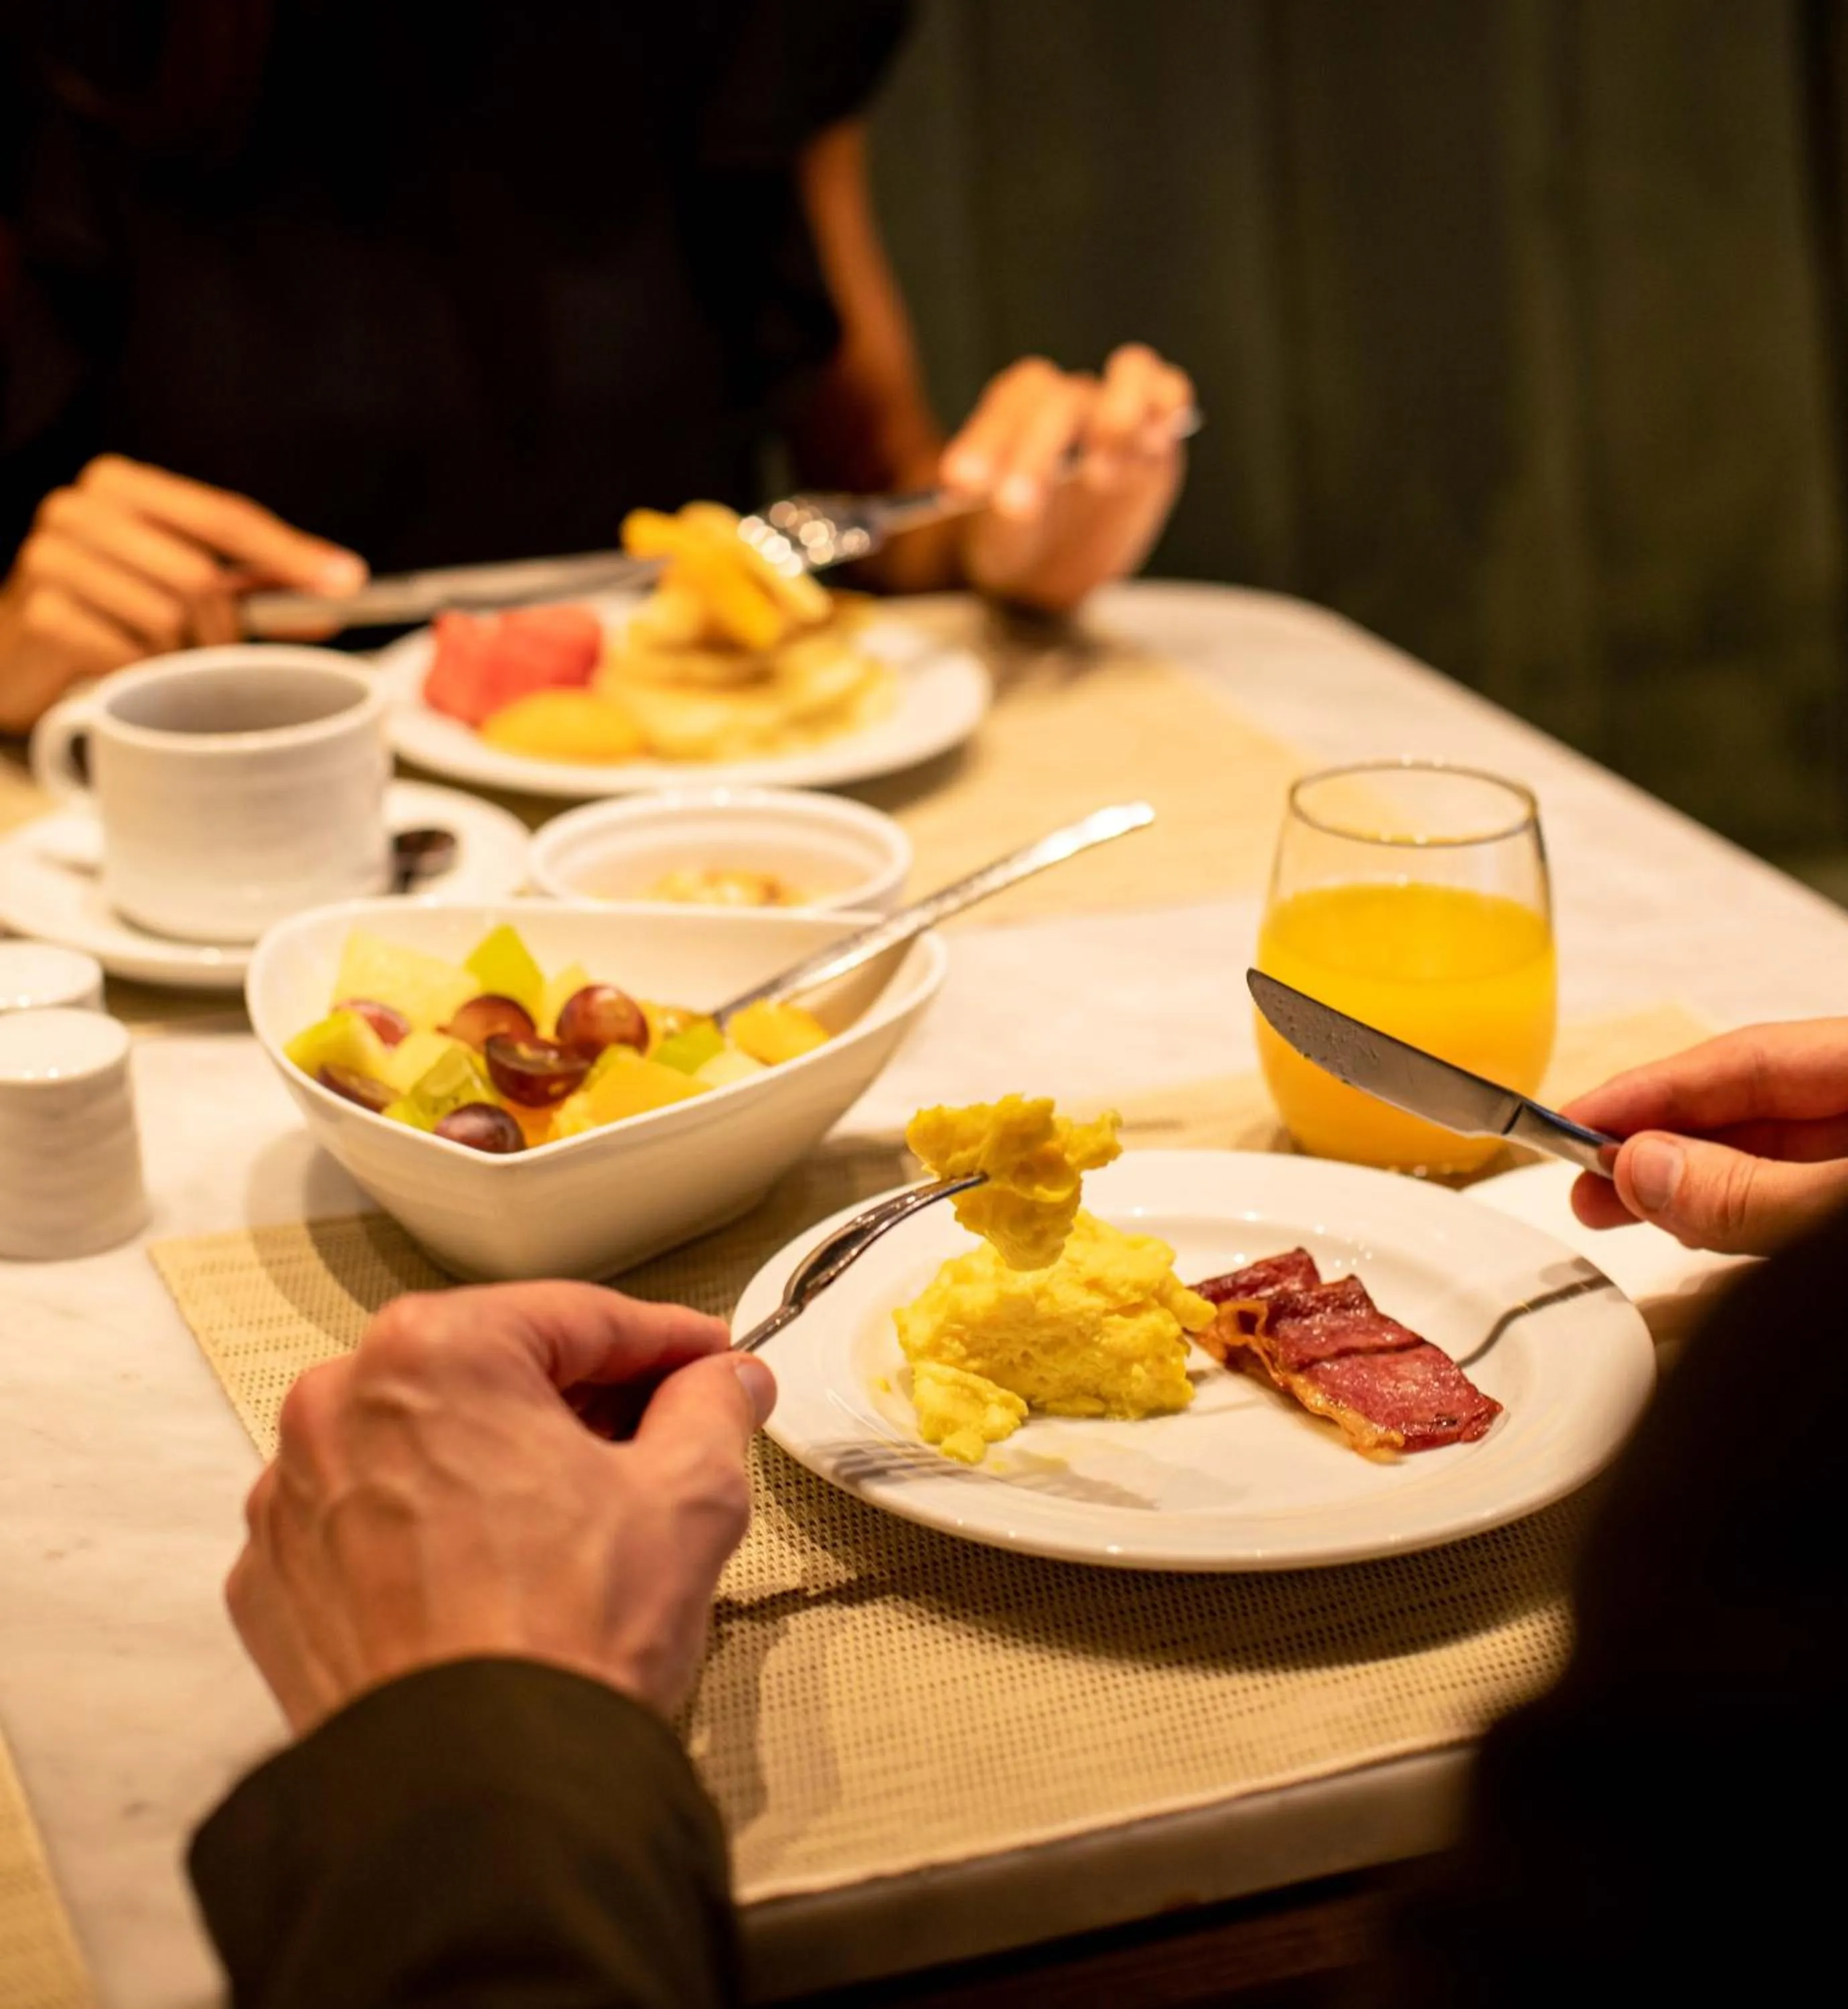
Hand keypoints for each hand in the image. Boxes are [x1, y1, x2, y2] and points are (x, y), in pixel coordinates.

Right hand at [0, 455, 366, 731]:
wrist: (23, 647)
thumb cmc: (114, 606)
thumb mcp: (183, 581)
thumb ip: (255, 583)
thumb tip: (337, 589)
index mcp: (124, 485)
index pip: (225, 516)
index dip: (290, 553)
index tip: (347, 581)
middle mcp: (81, 507)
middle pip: (200, 576)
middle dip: (223, 629)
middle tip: (217, 654)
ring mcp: (50, 556)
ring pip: (165, 617)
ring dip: (179, 655)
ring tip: (162, 659)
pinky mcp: (38, 611)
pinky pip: (125, 652)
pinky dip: (140, 670)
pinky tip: (124, 667)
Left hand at [229, 1282, 774, 1734]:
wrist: (479, 1801)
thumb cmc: (563, 1645)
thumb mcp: (688, 1498)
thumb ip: (713, 1410)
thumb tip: (725, 1382)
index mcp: (434, 1354)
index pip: (579, 1317)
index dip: (665, 1340)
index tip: (708, 1361)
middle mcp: (338, 1405)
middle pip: (493, 1371)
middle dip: (584, 1399)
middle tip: (663, 1432)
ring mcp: (294, 1497)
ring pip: (426, 1442)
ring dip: (503, 1460)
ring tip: (583, 1515)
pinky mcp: (274, 1581)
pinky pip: (372, 1519)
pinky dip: (434, 1528)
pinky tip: (501, 1573)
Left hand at [943, 345, 1192, 612]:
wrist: (1051, 570)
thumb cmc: (1014, 546)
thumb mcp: (992, 541)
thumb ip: (988, 512)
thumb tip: (966, 484)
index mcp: (1014, 419)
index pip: (1008, 404)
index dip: (988, 438)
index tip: (965, 483)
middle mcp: (1066, 405)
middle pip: (1061, 400)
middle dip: (1038, 451)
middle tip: (1020, 506)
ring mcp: (1116, 413)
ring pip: (1128, 372)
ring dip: (1118, 412)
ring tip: (1101, 471)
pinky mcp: (1158, 433)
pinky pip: (1170, 391)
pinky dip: (1168, 401)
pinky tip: (1157, 438)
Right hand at [1563, 1020, 1847, 1253]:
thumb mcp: (1837, 1203)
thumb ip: (1746, 1189)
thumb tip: (1641, 1168)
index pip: (1744, 1059)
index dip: (1649, 1089)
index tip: (1572, 1120)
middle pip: (1748, 1105)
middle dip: (1657, 1143)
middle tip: (1583, 1182)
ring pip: (1768, 1152)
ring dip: (1686, 1182)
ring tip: (1615, 1207)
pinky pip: (1794, 1191)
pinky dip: (1737, 1208)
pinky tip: (1694, 1223)